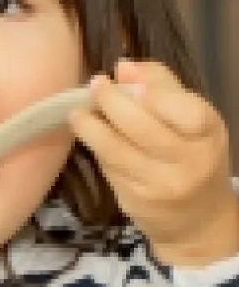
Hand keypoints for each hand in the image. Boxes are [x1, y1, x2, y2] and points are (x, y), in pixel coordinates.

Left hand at [68, 59, 238, 266]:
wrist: (198, 219)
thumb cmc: (191, 153)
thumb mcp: (189, 115)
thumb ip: (160, 83)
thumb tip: (123, 67)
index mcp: (208, 133)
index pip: (185, 110)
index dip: (151, 92)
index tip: (123, 76)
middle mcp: (189, 162)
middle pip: (140, 126)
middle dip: (109, 100)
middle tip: (95, 86)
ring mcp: (161, 185)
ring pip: (114, 148)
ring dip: (89, 124)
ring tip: (79, 111)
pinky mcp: (135, 201)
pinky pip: (107, 166)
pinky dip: (95, 147)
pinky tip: (93, 136)